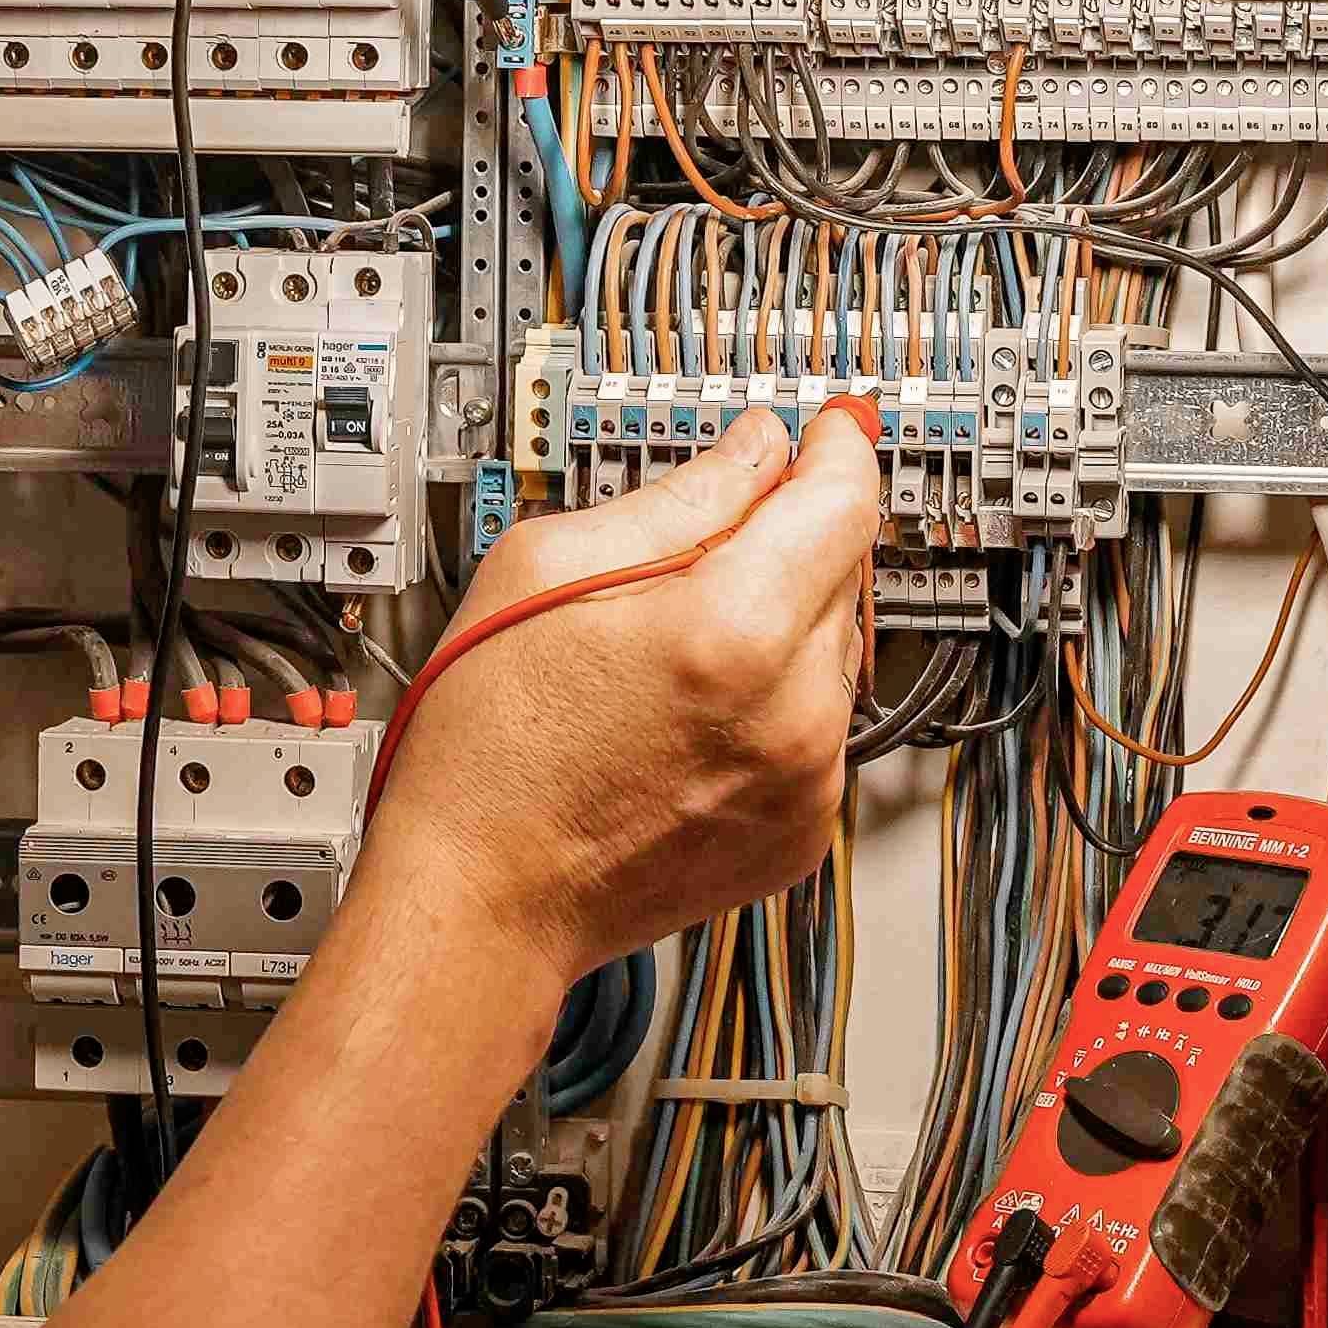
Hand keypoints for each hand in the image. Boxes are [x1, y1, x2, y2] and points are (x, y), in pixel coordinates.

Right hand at [360, 408, 883, 983]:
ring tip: (670, 657)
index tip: (827, 430)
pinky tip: (688, 718)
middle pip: (841, 571)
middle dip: (786, 541)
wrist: (483, 898)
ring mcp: (807, 781)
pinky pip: (816, 728)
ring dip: (779, 628)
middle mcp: (793, 710)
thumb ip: (676, 497)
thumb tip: (753, 453)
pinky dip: (773, 704)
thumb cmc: (489, 751)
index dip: (837, 446)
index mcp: (734, 631)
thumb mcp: (547, 568)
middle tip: (698, 553)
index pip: (843, 499)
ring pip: (831, 651)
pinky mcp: (803, 831)